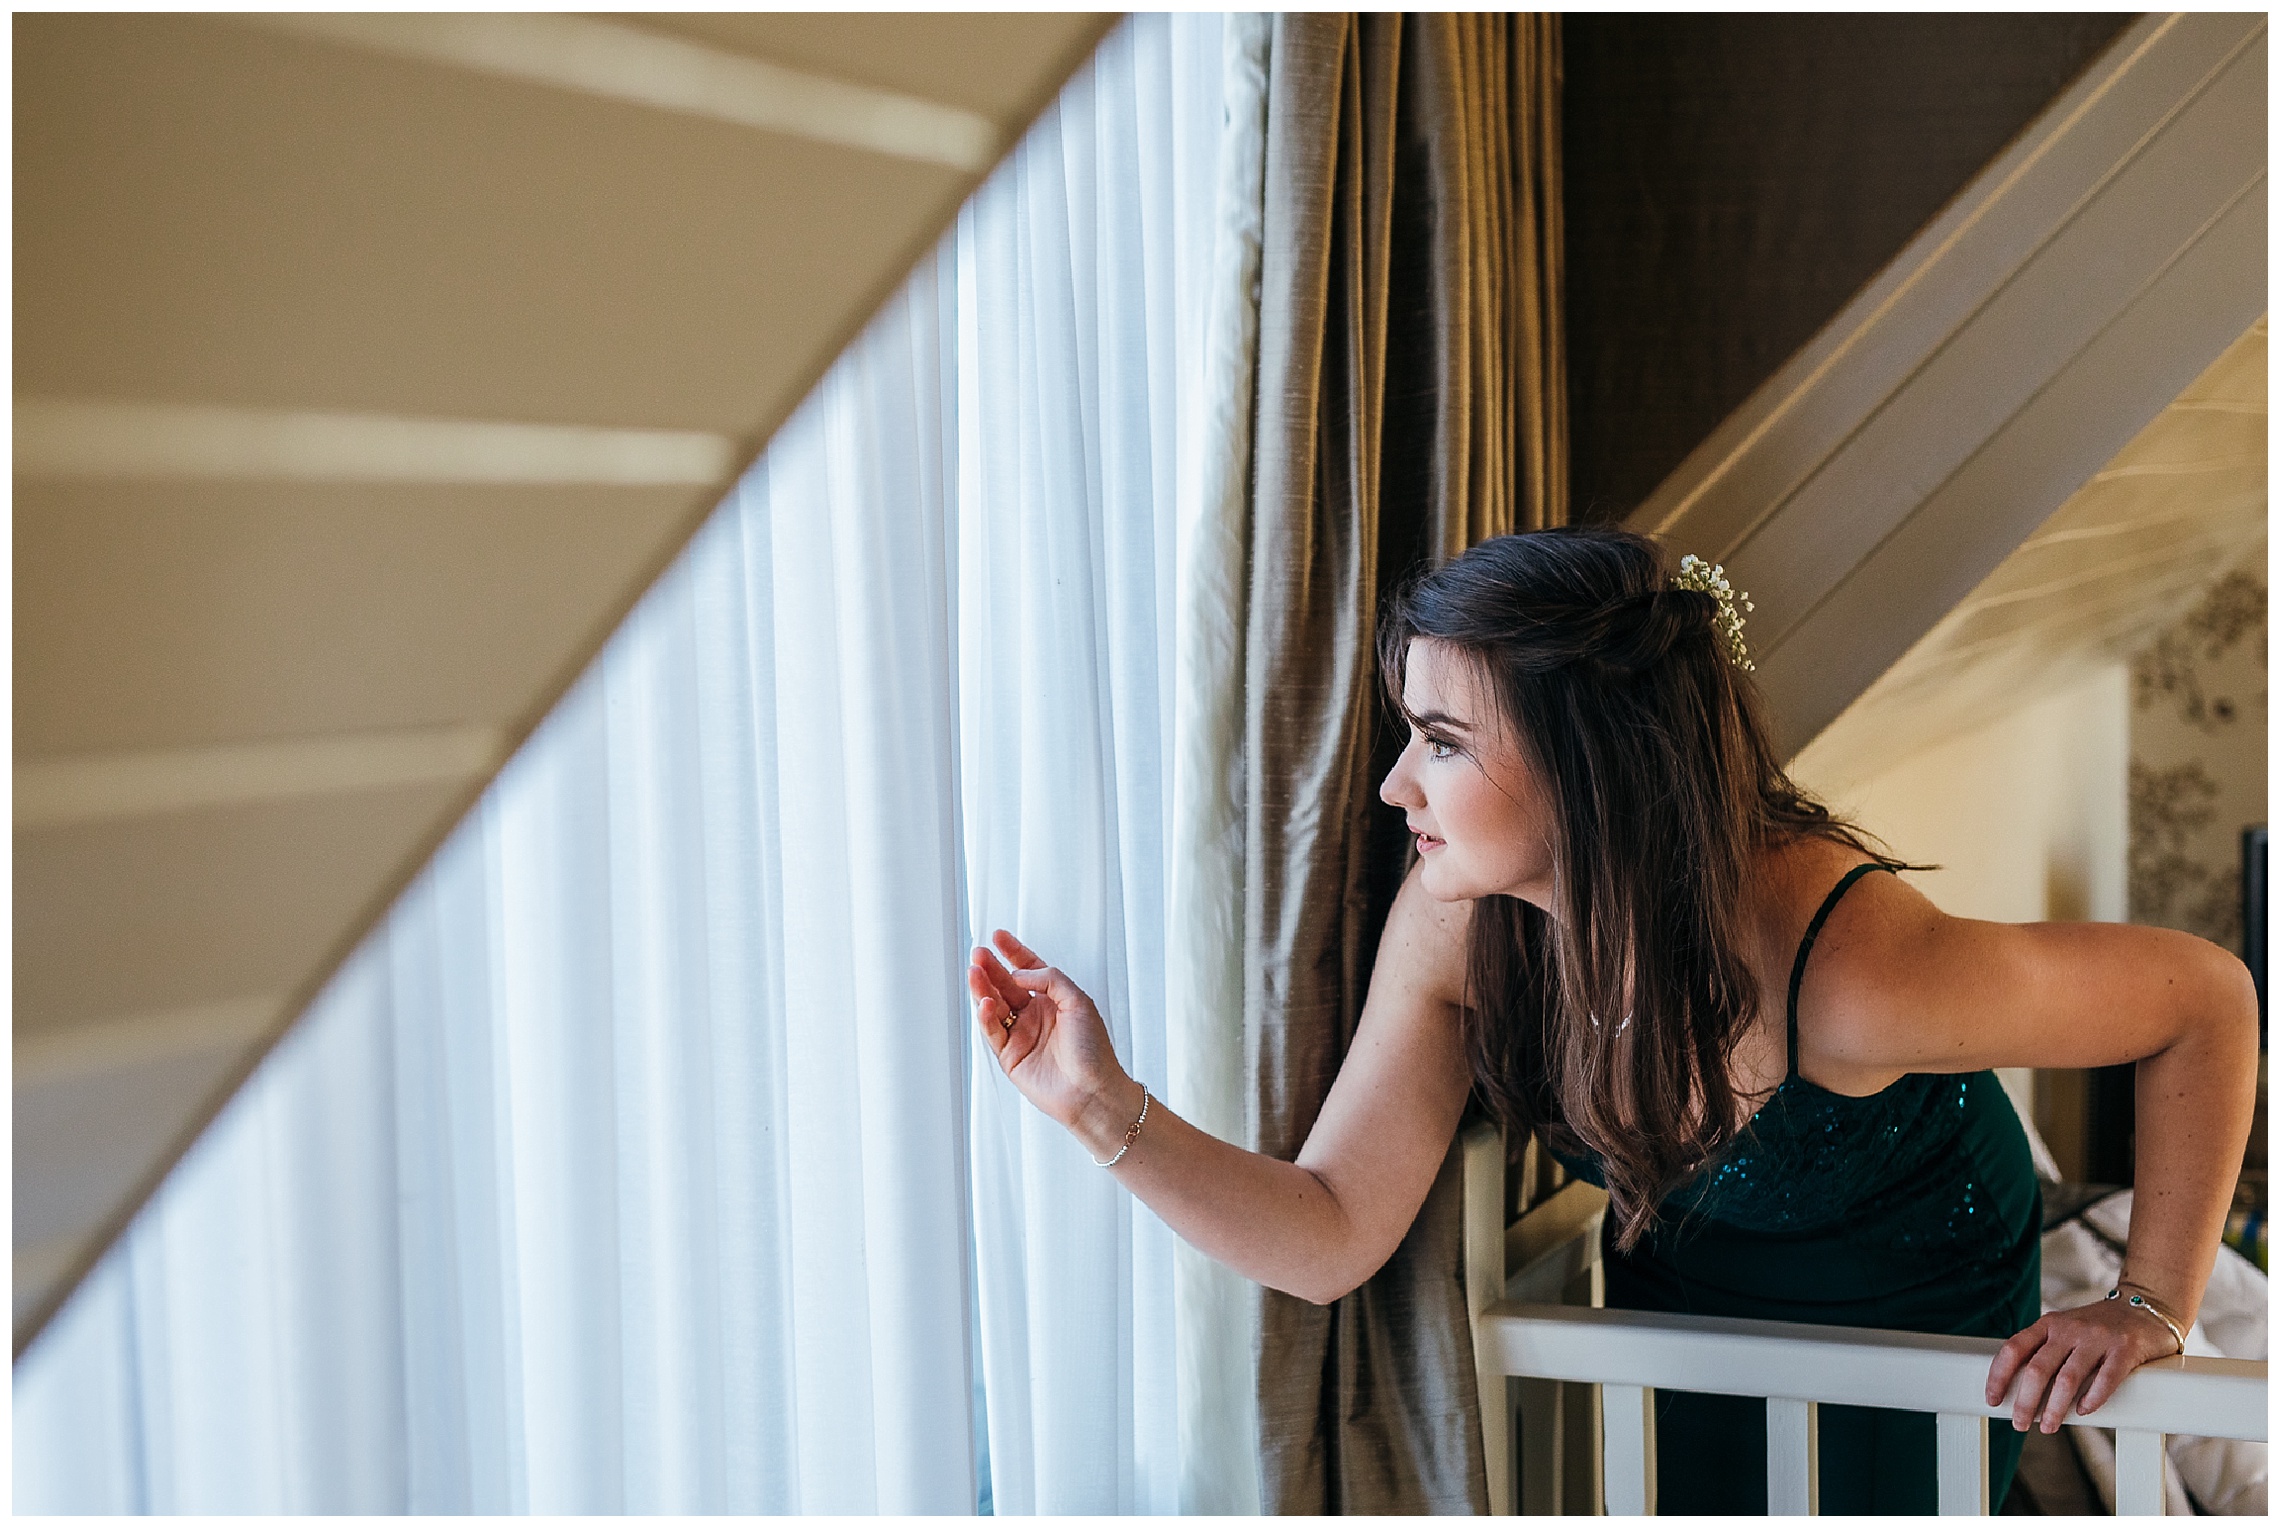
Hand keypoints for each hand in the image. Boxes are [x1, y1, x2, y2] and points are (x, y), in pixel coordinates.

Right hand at [968, 930, 1136, 1149]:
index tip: (998, 936)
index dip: (1013, 952)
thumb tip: (1019, 973)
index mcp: (1053, 1000)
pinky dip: (986, 1017)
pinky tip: (985, 1003)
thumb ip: (1050, 979)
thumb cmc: (1093, 1050)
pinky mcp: (1010, 1057)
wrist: (1092, 1091)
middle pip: (1006, 986)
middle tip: (978, 954)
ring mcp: (1021, 1036)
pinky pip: (993, 1032)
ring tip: (974, 972)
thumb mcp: (1078, 1001)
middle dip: (991, 969)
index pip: (1028, 970)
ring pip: (995, 1007)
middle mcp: (1035, 1016)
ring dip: (983, 989)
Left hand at [1986, 1294, 2184, 1432]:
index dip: (1999, 1375)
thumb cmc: (2099, 1328)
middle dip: (2025, 1401)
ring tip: (2049, 1426)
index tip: (1992, 1399)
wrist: (2145, 1309)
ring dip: (2055, 1408)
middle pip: (2038, 1369)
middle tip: (2019, 1423)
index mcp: (2049, 1324)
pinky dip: (2092, 1399)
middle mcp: (2070, 1328)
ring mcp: (2097, 1337)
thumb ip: (2046, 1352)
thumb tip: (2020, 1390)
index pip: (2014, 1348)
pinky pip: (2106, 1378)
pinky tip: (2084, 1412)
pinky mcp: (2125, 1349)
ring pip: (2068, 1378)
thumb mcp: (2066, 1331)